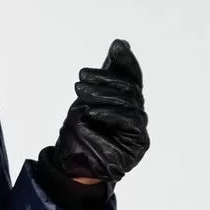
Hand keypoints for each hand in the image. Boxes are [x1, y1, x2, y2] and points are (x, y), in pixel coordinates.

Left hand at [49, 39, 148, 185]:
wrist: (70, 165)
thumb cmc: (78, 133)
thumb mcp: (88, 98)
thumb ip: (106, 76)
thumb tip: (120, 44)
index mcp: (124, 101)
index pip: (131, 77)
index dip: (126, 61)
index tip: (117, 46)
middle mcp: (134, 113)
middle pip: (130, 88)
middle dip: (106, 79)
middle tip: (82, 78)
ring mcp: (138, 129)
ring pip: (130, 102)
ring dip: (104, 95)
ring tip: (82, 93)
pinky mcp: (139, 143)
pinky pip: (131, 121)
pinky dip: (112, 114)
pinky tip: (94, 113)